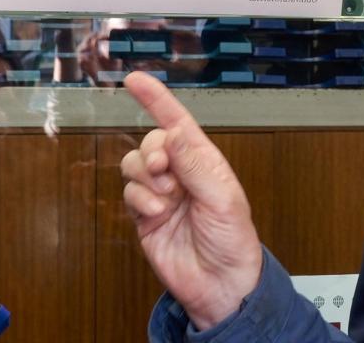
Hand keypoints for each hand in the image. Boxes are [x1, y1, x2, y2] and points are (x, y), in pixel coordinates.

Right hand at [120, 71, 262, 329]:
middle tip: (164, 168)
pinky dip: (140, 198)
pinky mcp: (145, 216)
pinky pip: (130, 193)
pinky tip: (158, 213)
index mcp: (205, 162)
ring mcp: (161, 194)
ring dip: (146, 176)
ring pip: (135, 165)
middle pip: (151, 142)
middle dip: (153, 150)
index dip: (157, 100)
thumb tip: (174, 134)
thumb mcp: (223, 199)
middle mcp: (182, 173)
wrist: (220, 283)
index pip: (178, 122)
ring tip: (166, 197)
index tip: (135, 80)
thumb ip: (196, 165)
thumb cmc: (233, 240)